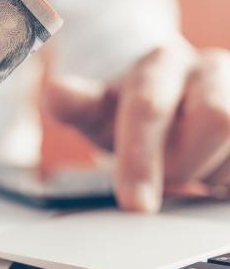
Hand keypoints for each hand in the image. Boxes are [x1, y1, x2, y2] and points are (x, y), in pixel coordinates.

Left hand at [45, 38, 229, 211]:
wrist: (174, 99)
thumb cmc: (130, 112)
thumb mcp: (99, 111)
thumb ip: (77, 106)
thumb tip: (54, 93)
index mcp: (159, 64)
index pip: (149, 106)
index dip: (141, 158)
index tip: (135, 204)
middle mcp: (209, 67)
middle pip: (216, 118)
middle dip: (186, 163)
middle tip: (167, 180)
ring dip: (213, 173)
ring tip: (190, 172)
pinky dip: (228, 179)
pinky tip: (214, 175)